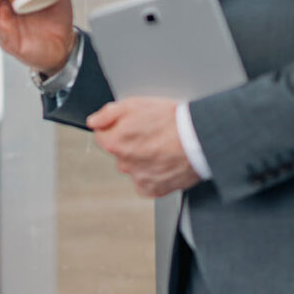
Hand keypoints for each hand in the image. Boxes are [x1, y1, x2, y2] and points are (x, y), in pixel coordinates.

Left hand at [85, 98, 200, 198]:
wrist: (200, 139)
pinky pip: (147, 182)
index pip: (102, 136)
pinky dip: (153, 174)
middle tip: (151, 134)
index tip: (130, 125)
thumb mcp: (135, 104)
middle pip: (119, 153)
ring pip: (134, 168)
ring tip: (162, 147)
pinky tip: (164, 161)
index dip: (116, 127)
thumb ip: (108, 113)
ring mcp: (139, 178)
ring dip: (142, 159)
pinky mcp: (154, 189)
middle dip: (130, 144)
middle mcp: (124, 164)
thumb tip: (94, 121)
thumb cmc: (172, 121)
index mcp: (115, 143)